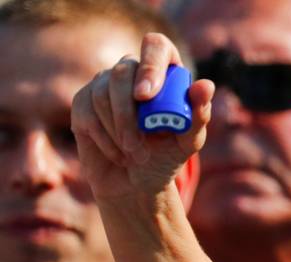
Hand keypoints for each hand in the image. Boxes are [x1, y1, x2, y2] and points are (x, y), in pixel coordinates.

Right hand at [71, 33, 213, 201]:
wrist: (136, 183)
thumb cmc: (166, 157)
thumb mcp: (188, 141)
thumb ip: (199, 115)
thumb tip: (205, 86)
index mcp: (164, 71)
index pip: (156, 46)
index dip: (150, 65)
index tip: (146, 96)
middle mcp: (132, 71)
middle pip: (122, 71)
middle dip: (128, 113)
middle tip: (138, 144)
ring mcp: (104, 84)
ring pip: (101, 93)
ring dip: (119, 131)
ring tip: (136, 156)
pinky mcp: (83, 101)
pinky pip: (87, 112)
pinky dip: (105, 139)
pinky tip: (119, 155)